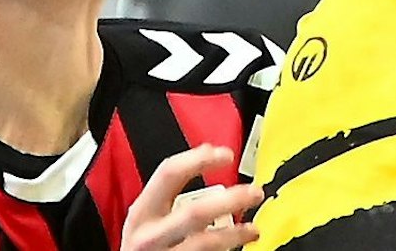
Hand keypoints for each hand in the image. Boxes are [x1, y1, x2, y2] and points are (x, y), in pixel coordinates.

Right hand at [121, 145, 261, 250]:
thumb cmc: (143, 248)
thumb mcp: (146, 219)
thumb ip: (169, 199)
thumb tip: (208, 165)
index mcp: (141, 213)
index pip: (169, 173)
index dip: (199, 159)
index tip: (225, 154)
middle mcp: (150, 236)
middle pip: (195, 212)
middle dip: (230, 200)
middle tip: (254, 193)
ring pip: (206, 243)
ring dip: (236, 233)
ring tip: (252, 229)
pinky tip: (238, 248)